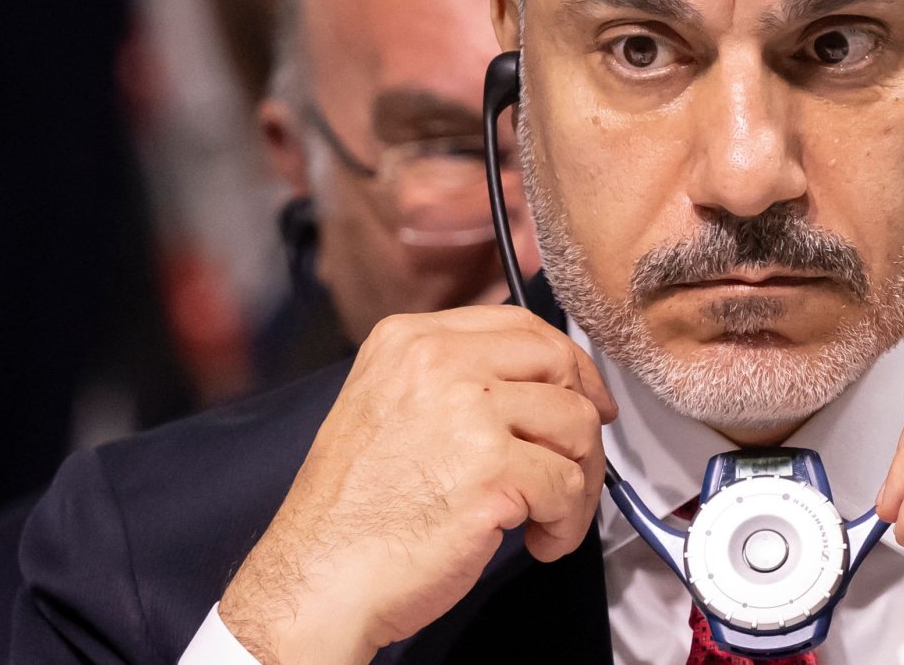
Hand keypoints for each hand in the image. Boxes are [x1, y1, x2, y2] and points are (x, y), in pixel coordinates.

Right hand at [218, 306, 616, 663]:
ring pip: (576, 424)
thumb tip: (538, 381)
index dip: (565, 364)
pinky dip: (568, 521)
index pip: (519, 324)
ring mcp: (469, 414)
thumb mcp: (387, 404)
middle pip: (558, 362)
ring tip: (551, 513)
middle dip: (583, 415)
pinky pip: (568, 485)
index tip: (584, 396)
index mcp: (410, 340)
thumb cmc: (354, 511)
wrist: (319, 579)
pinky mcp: (493, 472)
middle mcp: (439, 363)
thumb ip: (450, 377)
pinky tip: (542, 539)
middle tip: (577, 460)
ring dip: (580, 478)